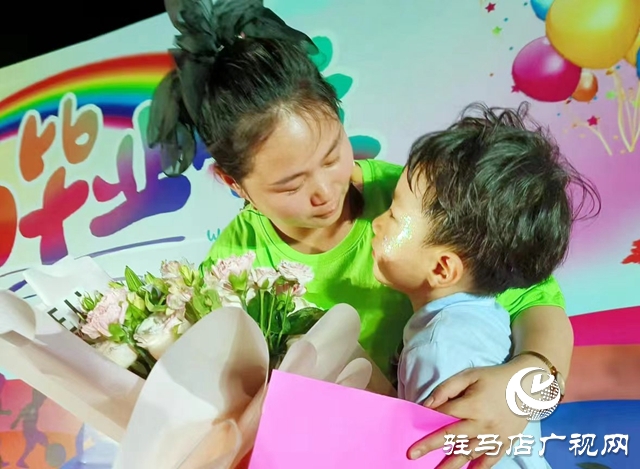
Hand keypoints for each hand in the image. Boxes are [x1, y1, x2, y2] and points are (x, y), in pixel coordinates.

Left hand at [408, 356, 537, 468]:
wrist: (528, 385)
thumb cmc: (495, 378)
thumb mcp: (469, 375)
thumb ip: (447, 389)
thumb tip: (428, 405)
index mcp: (473, 405)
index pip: (444, 415)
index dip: (428, 419)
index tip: (413, 426)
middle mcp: (482, 424)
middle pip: (451, 437)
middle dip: (430, 446)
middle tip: (412, 455)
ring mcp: (495, 436)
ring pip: (468, 453)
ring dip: (451, 464)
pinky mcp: (505, 443)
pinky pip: (490, 459)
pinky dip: (479, 468)